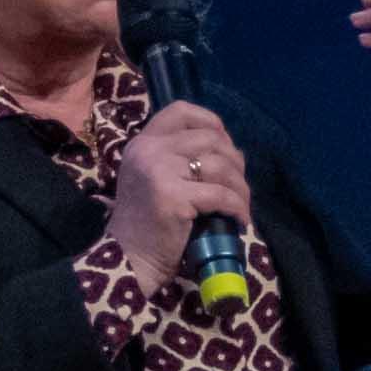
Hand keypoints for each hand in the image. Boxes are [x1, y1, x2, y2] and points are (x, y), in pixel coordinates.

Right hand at [100, 102, 250, 296]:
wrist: (130, 258)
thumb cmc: (147, 222)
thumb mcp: (154, 178)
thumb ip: (178, 157)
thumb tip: (229, 150)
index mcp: (142, 143)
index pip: (181, 111)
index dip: (211, 122)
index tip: (225, 144)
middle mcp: (148, 151)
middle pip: (210, 139)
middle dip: (234, 161)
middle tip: (238, 184)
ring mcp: (160, 172)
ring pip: (220, 165)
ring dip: (240, 186)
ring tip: (241, 204)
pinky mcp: (174, 197)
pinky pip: (221, 195)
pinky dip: (238, 207)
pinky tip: (240, 219)